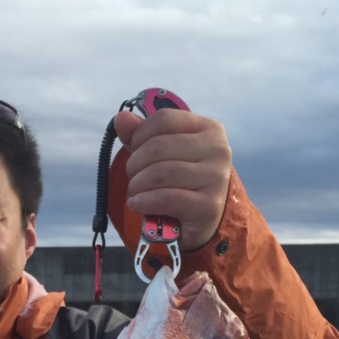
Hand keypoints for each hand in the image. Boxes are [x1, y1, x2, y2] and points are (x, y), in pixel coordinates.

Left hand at [114, 108, 231, 251]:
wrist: (206, 219)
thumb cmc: (183, 182)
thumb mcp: (165, 155)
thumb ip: (142, 135)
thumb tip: (121, 118)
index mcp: (208, 129)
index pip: (164, 119)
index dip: (139, 135)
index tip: (135, 151)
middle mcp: (217, 150)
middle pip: (158, 147)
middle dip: (135, 164)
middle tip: (133, 177)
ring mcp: (216, 177)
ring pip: (160, 173)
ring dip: (137, 185)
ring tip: (135, 193)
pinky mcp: (208, 205)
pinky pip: (165, 198)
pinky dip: (144, 201)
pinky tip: (138, 204)